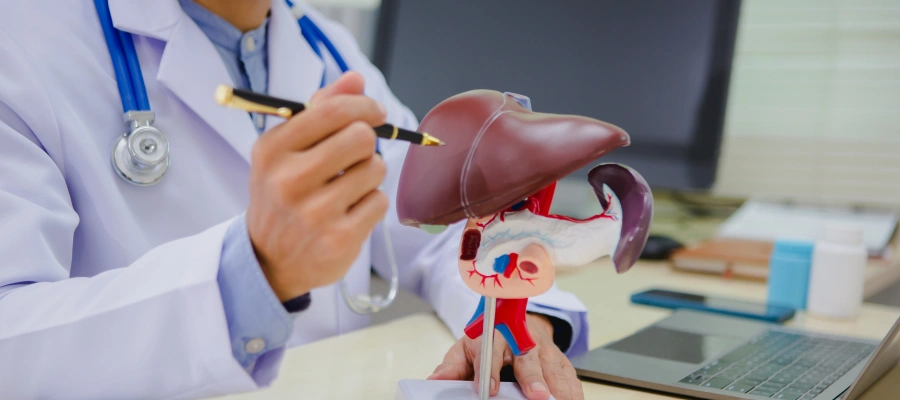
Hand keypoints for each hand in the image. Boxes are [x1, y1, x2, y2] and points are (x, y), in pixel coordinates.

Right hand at [247, 71, 388, 300]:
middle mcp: (289, 180)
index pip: (332, 110)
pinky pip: (379, 201)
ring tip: (348, 187)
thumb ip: (320, 109)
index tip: (374, 112)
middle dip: (367, 142)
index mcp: (272, 150)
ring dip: (370, 174)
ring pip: (375, 169)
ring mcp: (314, 213)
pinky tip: (350, 211)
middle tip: (357, 154)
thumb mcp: (286, 150)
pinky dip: (371, 203)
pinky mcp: (339, 239)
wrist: (269, 260)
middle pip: (361, 137)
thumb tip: (355, 78)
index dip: (364, 106)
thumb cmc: (283, 194)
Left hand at [428, 314, 583, 399]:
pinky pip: (570, 376)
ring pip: (553, 369)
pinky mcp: (561, 361)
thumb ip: (451, 367)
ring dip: (558, 388)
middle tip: (536, 396)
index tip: (489, 388)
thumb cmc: (489, 340)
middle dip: (533, 379)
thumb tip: (435, 382)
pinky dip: (572, 391)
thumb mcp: (465, 349)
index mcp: (495, 335)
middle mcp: (523, 341)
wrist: (516, 321)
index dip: (490, 369)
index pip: (491, 350)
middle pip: (528, 360)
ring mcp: (545, 351)